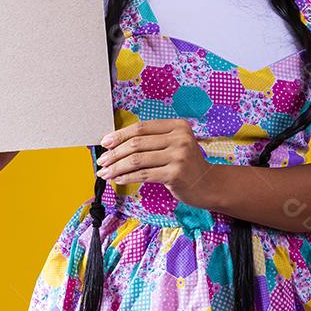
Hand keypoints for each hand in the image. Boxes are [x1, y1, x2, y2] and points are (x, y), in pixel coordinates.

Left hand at [95, 118, 211, 207]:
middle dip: (114, 153)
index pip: (141, 127)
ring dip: (116, 167)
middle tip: (101, 161)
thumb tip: (116, 143)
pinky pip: (144, 174)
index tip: (105, 143)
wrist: (209, 185)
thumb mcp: (174, 145)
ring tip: (105, 172)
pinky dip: (127, 177)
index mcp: (177, 126)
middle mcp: (180, 138)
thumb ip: (152, 141)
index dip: (120, 134)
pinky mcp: (176, 174)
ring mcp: (179, 156)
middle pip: (137, 143)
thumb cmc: (186, 164)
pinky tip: (118, 179)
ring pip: (137, 160)